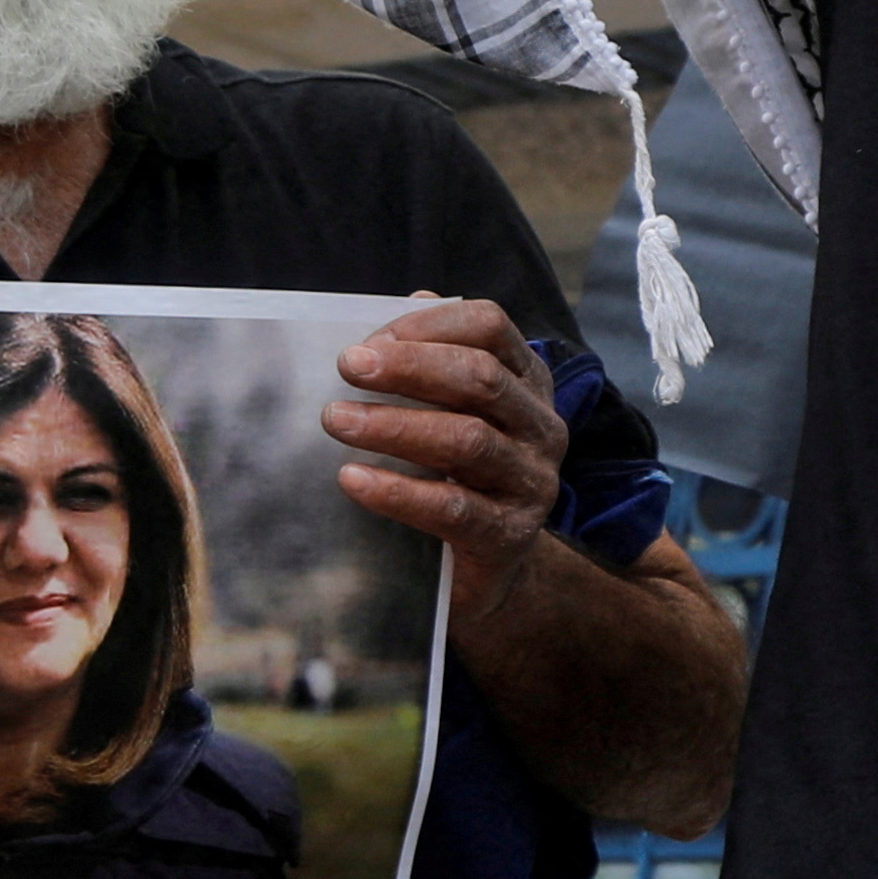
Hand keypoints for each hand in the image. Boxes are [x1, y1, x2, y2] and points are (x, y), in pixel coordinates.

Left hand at [327, 301, 573, 591]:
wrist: (488, 569)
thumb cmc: (459, 475)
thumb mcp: (454, 413)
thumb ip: (432, 361)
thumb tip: (402, 308)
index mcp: (528, 382)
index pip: (490, 328)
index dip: (428, 326)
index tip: (369, 341)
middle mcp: (541, 427)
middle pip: (481, 378)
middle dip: (409, 367)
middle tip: (347, 368)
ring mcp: (532, 482)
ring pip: (467, 439)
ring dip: (394, 425)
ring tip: (336, 420)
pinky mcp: (509, 535)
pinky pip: (452, 508)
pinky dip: (397, 491)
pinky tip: (352, 479)